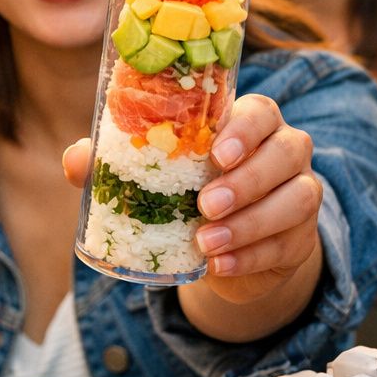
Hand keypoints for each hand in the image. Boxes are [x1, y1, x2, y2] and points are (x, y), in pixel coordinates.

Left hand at [63, 93, 322, 304]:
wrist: (226, 248)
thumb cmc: (188, 192)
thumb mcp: (155, 176)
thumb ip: (117, 164)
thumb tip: (74, 159)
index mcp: (251, 123)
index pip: (261, 111)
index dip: (245, 129)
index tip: (216, 153)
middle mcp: (285, 149)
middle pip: (286, 151)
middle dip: (247, 179)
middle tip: (204, 204)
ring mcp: (301, 192)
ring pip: (296, 198)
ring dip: (249, 223)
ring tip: (206, 242)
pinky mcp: (300, 237)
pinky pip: (287, 243)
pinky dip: (251, 257)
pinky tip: (220, 266)